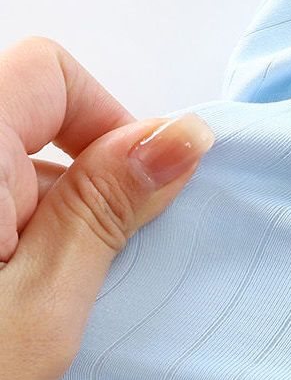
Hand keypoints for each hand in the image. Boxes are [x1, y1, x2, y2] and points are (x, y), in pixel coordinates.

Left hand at [0, 36, 214, 379]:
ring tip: (44, 296)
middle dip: (81, 175)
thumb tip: (183, 135)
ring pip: (4, 163)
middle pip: (25, 113)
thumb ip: (109, 206)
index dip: (109, 123)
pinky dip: (13, 232)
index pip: (50, 74)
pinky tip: (10, 298)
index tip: (139, 199)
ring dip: (46, 210)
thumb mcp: (42, 305)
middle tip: (92, 261)